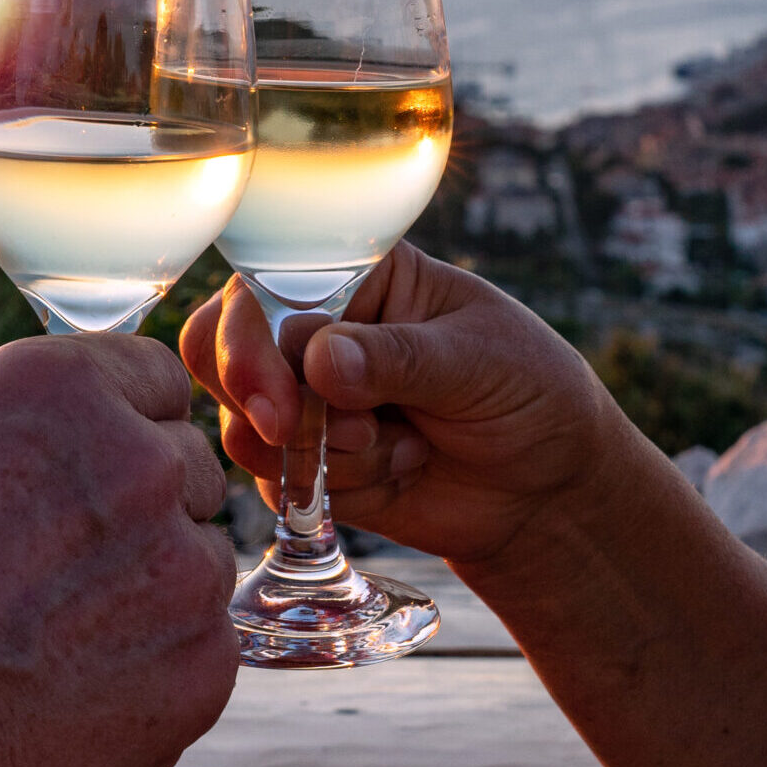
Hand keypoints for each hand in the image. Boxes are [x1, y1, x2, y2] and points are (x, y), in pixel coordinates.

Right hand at [0, 333, 238, 766]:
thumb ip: (22, 444)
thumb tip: (75, 452)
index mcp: (56, 390)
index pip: (152, 377)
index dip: (116, 431)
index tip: (76, 483)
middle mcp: (137, 459)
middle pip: (185, 468)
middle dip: (135, 516)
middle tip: (46, 582)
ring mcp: (181, 567)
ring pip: (200, 563)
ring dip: (150, 597)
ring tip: (43, 651)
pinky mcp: (203, 669)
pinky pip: (204, 652)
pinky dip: (154, 678)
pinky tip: (65, 704)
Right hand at [180, 242, 632, 563]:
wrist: (549, 490)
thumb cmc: (530, 395)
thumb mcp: (479, 361)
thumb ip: (400, 359)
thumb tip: (320, 361)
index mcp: (352, 275)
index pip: (259, 286)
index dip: (246, 340)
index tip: (275, 404)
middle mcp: (312, 328)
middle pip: (216, 349)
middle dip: (257, 402)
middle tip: (304, 437)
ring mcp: (302, 398)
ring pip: (241, 424)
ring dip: (314, 452)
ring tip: (394, 446)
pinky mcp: (304, 463)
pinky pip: (274, 481)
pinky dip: (332, 491)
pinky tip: (398, 472)